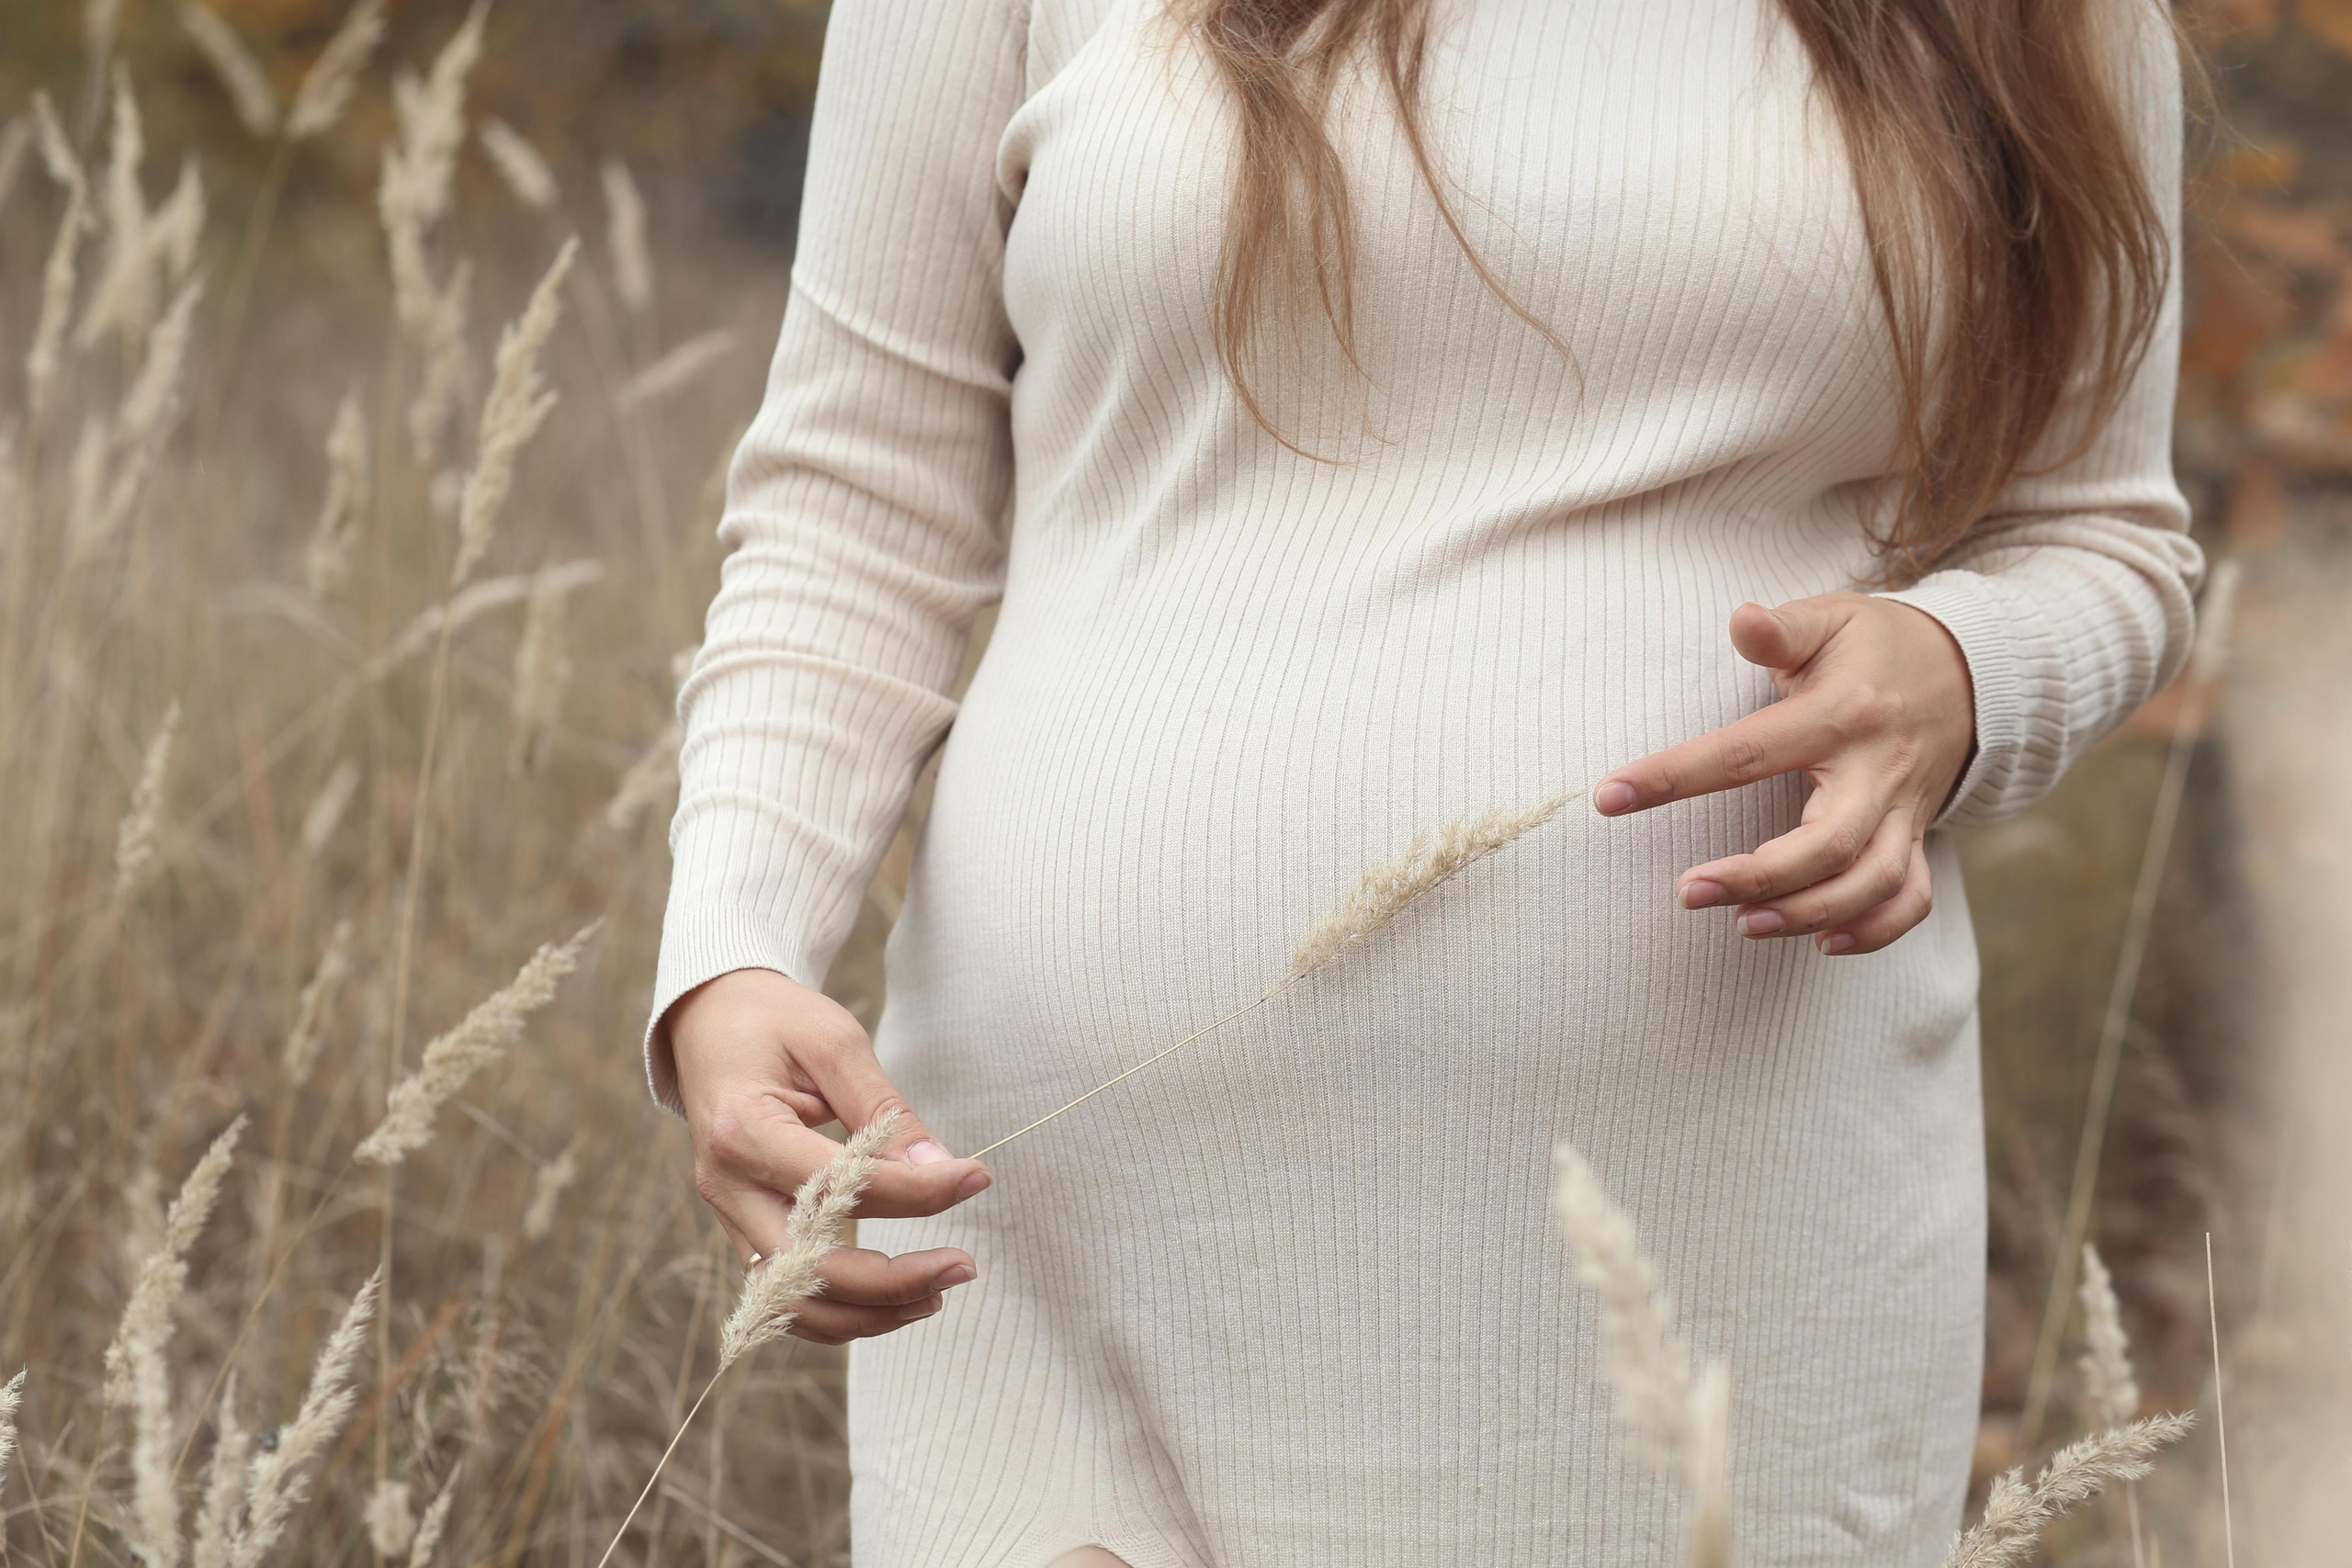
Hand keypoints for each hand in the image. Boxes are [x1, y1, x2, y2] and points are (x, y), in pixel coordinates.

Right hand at [670, 967, 990, 1343]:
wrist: (709, 1021)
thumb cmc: (772, 1022)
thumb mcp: (834, 1043)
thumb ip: (884, 1111)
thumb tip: (940, 1168)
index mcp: (743, 1131)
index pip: (840, 1186)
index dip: (917, 1192)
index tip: (975, 1177)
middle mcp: (728, 1188)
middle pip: (812, 1270)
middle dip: (895, 1282)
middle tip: (963, 1266)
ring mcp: (730, 1216)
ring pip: (795, 1304)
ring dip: (869, 1314)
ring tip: (935, 1294)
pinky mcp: (743, 1229)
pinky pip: (787, 1295)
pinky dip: (840, 1311)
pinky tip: (894, 1299)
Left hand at [1593, 593, 1974, 955]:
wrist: (1975, 671)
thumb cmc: (1877, 645)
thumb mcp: (1832, 619)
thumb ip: (1781, 629)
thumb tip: (1741, 617)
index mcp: (1842, 714)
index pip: (1748, 753)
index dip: (1675, 777)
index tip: (1610, 796)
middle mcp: (1878, 771)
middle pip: (1827, 843)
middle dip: (1757, 876)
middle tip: (1686, 891)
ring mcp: (1903, 811)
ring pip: (1871, 882)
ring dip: (1807, 913)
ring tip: (1741, 924)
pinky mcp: (1918, 837)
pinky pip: (1910, 898)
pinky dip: (1874, 929)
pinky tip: (1822, 942)